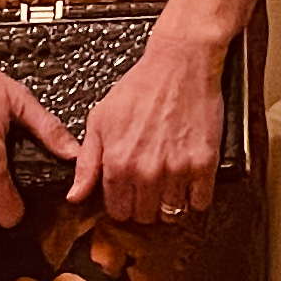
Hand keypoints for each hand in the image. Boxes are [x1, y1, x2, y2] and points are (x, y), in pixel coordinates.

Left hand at [67, 27, 228, 223]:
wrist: (180, 64)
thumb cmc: (140, 87)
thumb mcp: (100, 120)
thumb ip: (87, 163)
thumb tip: (75, 196)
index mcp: (118, 163)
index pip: (118, 211)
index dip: (122, 205)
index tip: (129, 194)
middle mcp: (146, 171)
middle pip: (144, 216)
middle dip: (145, 206)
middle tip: (150, 189)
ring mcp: (177, 170)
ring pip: (172, 213)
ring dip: (170, 205)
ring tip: (170, 186)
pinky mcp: (204, 164)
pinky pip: (200, 202)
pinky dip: (196, 198)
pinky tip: (190, 183)